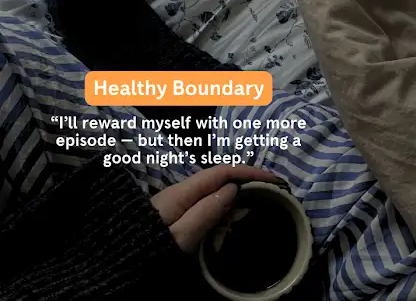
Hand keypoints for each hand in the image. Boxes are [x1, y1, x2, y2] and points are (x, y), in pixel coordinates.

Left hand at [151, 165, 280, 252]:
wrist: (113, 270)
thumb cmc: (147, 254)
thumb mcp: (180, 237)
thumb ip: (206, 211)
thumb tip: (232, 189)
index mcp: (182, 193)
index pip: (221, 172)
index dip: (248, 172)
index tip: (273, 179)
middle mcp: (179, 193)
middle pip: (218, 179)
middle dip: (245, 181)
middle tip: (271, 192)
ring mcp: (175, 206)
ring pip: (211, 192)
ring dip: (236, 194)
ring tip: (259, 203)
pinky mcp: (173, 218)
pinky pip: (204, 205)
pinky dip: (224, 207)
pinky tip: (232, 217)